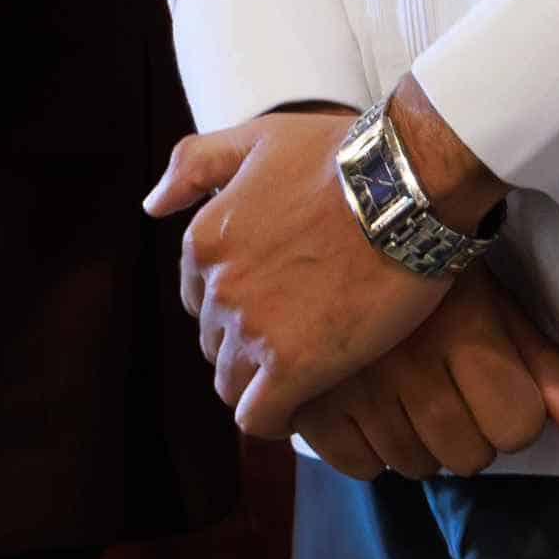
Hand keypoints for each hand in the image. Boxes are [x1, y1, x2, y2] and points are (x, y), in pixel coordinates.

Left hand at [146, 101, 462, 436]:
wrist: (407, 186)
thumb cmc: (342, 157)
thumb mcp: (256, 139)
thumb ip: (194, 165)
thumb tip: (152, 204)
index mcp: (205, 241)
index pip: (202, 302)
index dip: (240, 306)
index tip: (280, 303)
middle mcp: (219, 289)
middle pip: (218, 345)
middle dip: (252, 344)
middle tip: (304, 332)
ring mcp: (253, 330)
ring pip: (233, 385)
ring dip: (264, 383)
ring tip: (310, 368)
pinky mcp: (293, 367)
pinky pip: (261, 418)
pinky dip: (278, 419)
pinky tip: (307, 405)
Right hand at [285, 266, 558, 481]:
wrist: (343, 211)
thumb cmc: (432, 255)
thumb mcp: (493, 298)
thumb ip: (543, 365)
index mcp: (462, 331)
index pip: (518, 425)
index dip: (514, 414)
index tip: (495, 387)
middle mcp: (408, 362)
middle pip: (466, 455)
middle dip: (467, 434)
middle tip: (448, 394)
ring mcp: (352, 381)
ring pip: (410, 464)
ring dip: (416, 444)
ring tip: (407, 400)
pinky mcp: (306, 394)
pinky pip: (355, 463)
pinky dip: (365, 451)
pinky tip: (368, 412)